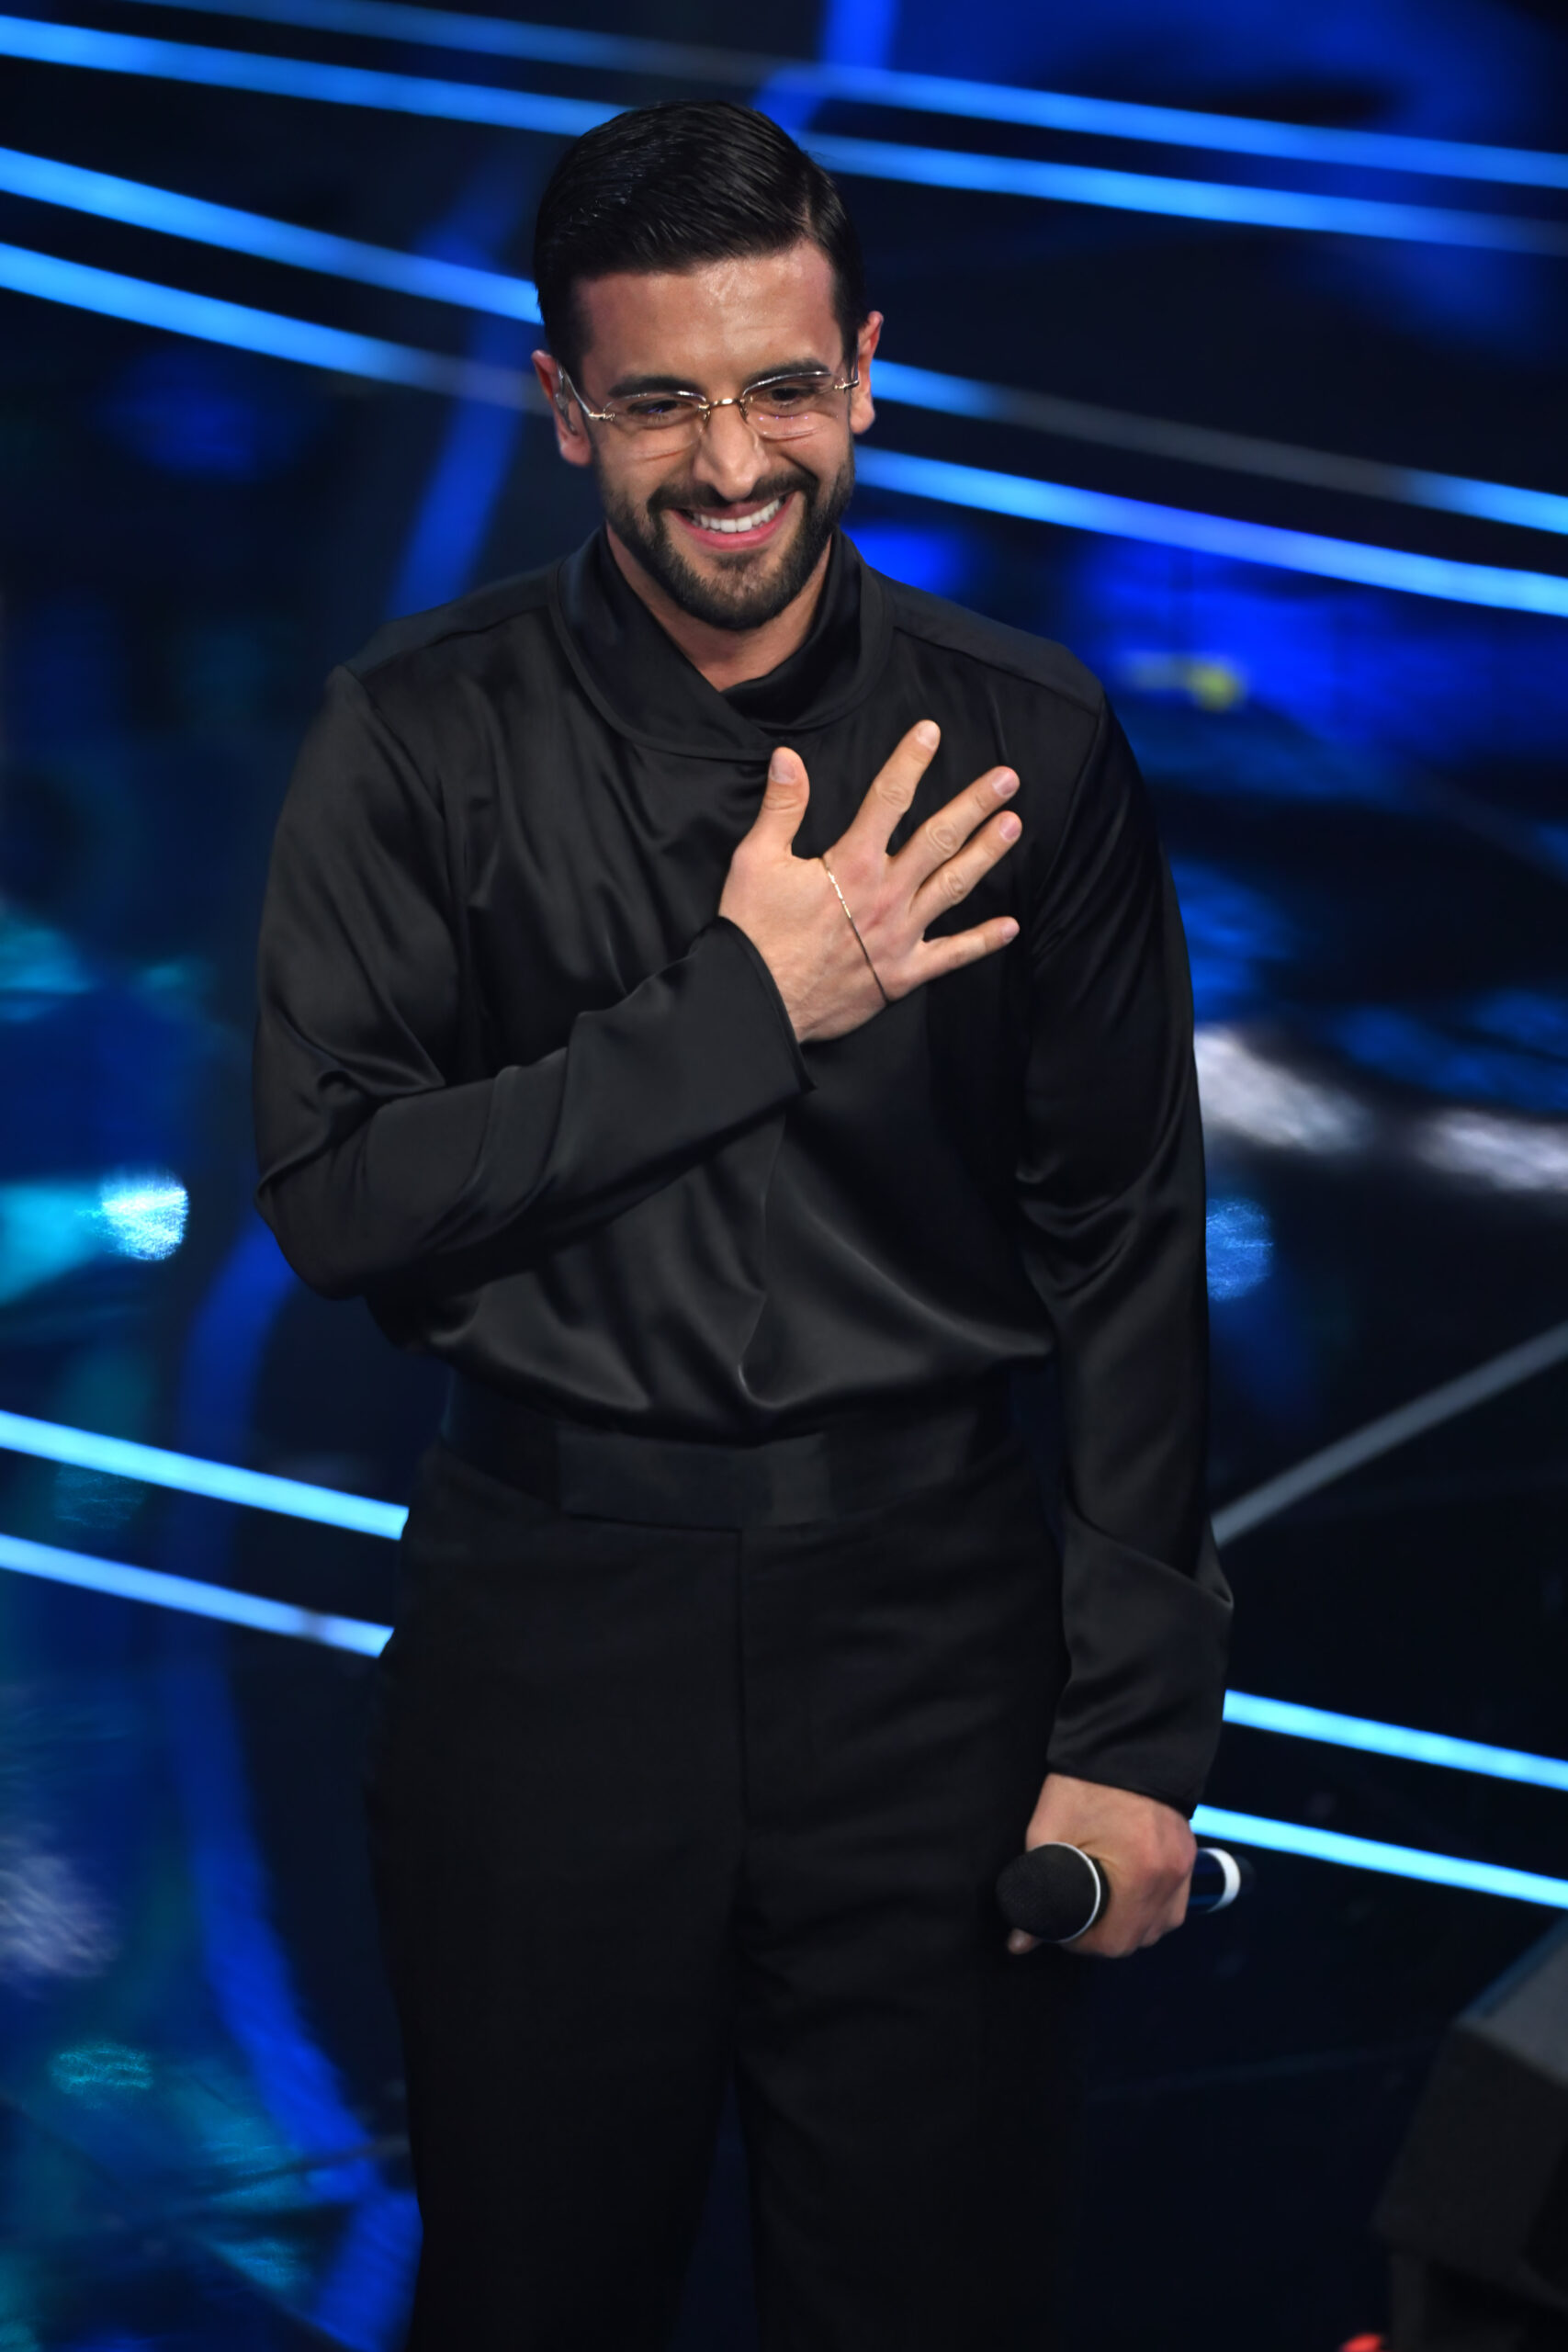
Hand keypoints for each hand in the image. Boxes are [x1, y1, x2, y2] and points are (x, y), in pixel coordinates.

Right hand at [717, 720, 1022, 1043]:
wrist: (758, 1001)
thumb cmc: (754, 931)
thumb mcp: (755, 860)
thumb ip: (780, 807)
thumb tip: (788, 757)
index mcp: (852, 863)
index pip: (888, 799)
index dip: (910, 761)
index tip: (931, 732)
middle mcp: (886, 894)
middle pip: (939, 839)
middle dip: (975, 804)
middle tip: (1007, 779)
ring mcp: (899, 935)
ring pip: (953, 887)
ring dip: (986, 854)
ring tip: (1013, 826)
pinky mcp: (902, 974)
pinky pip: (951, 956)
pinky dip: (981, 942)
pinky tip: (1010, 927)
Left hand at [1006, 1774, 1194, 1959]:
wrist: (1124, 1744)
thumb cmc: (1082, 1786)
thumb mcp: (1049, 1832)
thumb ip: (1035, 1889)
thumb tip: (1020, 1942)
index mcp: (1138, 1872)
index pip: (1112, 1942)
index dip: (1080, 1943)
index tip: (1061, 1929)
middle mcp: (1168, 1877)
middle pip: (1136, 1940)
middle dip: (1101, 1937)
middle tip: (1076, 1917)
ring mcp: (1183, 1869)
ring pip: (1158, 1929)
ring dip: (1128, 1928)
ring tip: (1101, 1907)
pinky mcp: (1189, 1858)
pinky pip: (1173, 1909)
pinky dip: (1150, 1913)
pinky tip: (1127, 1898)